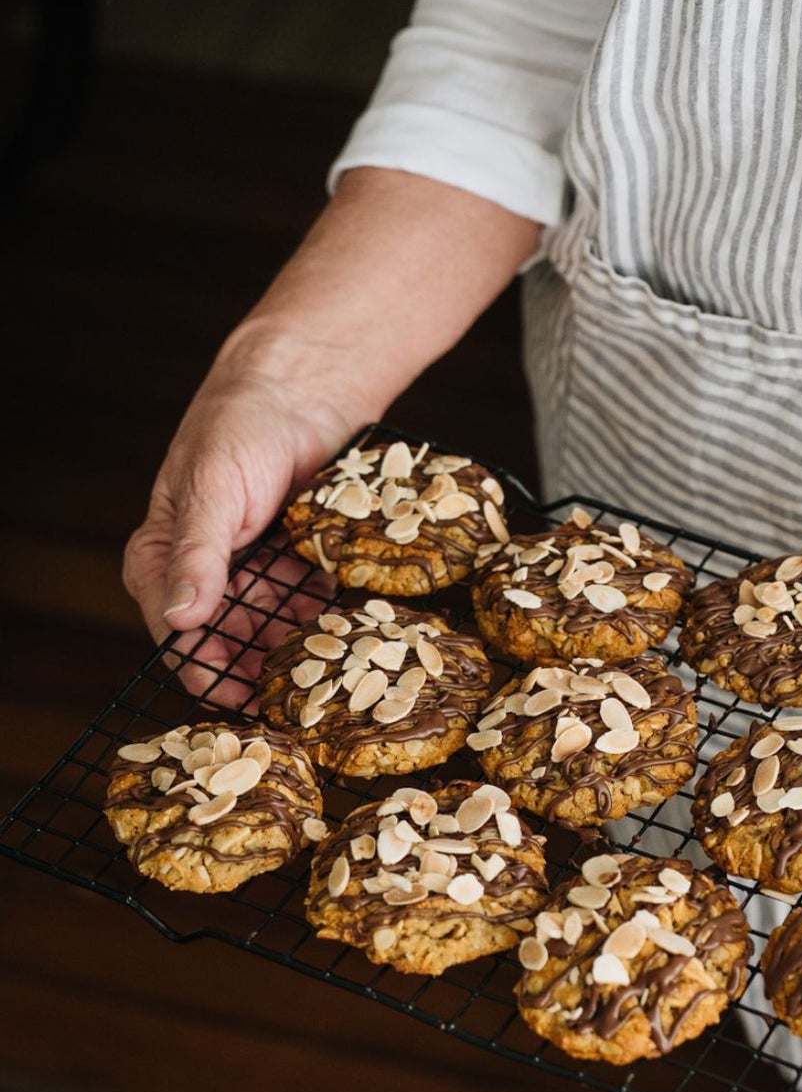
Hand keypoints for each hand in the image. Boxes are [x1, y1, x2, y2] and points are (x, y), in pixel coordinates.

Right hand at [123, 337, 361, 703]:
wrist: (302, 389)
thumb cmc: (239, 427)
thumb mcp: (212, 491)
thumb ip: (196, 556)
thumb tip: (179, 620)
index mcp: (161, 560)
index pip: (177, 636)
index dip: (208, 672)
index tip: (243, 701)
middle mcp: (205, 575)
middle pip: (228, 644)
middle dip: (261, 669)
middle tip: (300, 695)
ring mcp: (252, 572)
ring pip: (271, 632)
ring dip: (298, 649)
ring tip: (332, 665)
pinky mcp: (295, 564)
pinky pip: (309, 606)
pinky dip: (326, 618)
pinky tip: (351, 628)